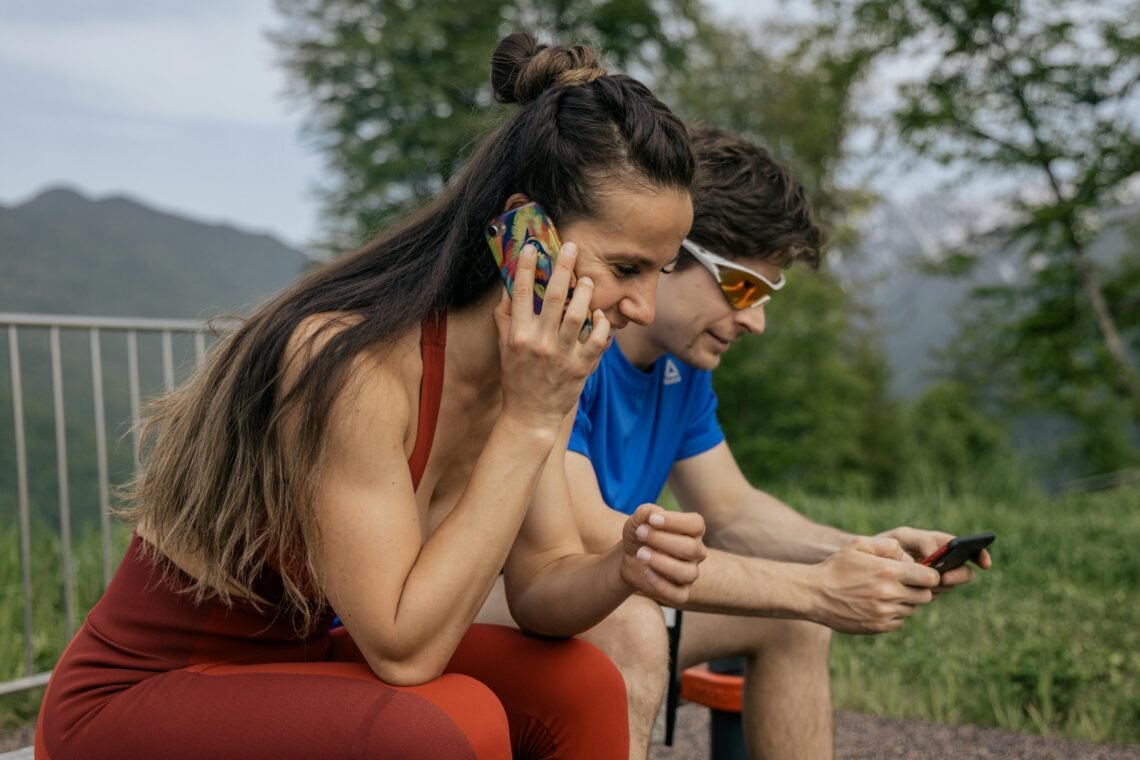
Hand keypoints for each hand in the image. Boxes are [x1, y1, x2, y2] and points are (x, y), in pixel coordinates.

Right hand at [493, 242, 610, 430]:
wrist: (530, 415)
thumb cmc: (517, 378)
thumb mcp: (504, 348)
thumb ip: (506, 318)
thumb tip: (508, 287)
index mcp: (518, 335)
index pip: (520, 293)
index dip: (526, 267)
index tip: (532, 246)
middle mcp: (539, 343)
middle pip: (553, 297)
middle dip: (563, 268)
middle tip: (572, 247)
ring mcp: (562, 355)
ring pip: (578, 315)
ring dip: (585, 293)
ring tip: (588, 281)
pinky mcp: (581, 367)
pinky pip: (597, 339)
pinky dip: (601, 324)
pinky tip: (600, 315)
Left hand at [618, 504, 706, 606]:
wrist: (628, 556)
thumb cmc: (640, 533)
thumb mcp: (639, 519)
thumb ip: (647, 512)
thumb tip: (655, 514)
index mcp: (693, 531)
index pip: (696, 524)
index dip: (675, 521)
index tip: (652, 519)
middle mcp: (696, 552)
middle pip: (690, 548)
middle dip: (662, 540)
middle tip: (640, 533)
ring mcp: (690, 573)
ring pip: (687, 573)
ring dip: (661, 562)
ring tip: (640, 554)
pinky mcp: (681, 593)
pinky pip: (679, 595)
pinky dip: (661, 584)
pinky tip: (646, 572)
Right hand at [809, 536, 940, 633]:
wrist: (814, 594)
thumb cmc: (837, 567)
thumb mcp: (858, 545)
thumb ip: (889, 545)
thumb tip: (909, 558)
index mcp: (888, 572)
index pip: (930, 577)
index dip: (929, 574)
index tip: (921, 573)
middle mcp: (890, 594)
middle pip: (925, 596)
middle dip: (918, 588)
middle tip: (903, 582)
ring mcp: (884, 613)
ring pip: (912, 609)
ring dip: (904, 601)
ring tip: (884, 592)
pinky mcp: (878, 627)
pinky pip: (899, 621)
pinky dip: (893, 614)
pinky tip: (876, 604)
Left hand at [875, 526, 992, 590]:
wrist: (860, 565)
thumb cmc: (879, 546)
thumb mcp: (898, 538)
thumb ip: (918, 541)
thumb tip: (934, 554)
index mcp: (933, 542)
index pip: (962, 546)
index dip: (978, 553)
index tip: (984, 563)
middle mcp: (937, 560)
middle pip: (962, 568)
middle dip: (959, 574)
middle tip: (945, 578)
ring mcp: (931, 577)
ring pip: (949, 584)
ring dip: (944, 585)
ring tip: (932, 584)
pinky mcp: (922, 591)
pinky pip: (934, 594)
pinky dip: (931, 593)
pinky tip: (921, 590)